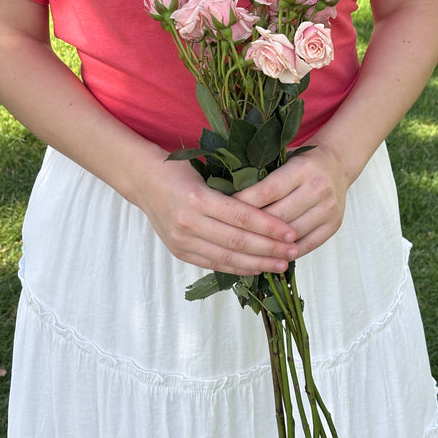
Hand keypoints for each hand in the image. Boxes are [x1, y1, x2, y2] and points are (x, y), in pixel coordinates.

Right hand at [136, 159, 298, 275]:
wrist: (143, 181)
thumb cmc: (179, 170)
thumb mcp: (206, 171)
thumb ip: (233, 190)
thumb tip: (272, 205)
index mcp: (198, 197)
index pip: (241, 217)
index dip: (268, 227)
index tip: (290, 233)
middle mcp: (188, 222)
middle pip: (237, 241)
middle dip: (269, 249)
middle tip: (294, 251)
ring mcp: (182, 240)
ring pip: (227, 257)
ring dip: (257, 263)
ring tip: (282, 265)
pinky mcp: (179, 251)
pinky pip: (214, 264)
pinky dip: (237, 268)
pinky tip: (256, 268)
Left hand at [234, 144, 348, 256]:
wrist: (336, 164)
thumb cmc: (302, 163)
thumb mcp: (283, 159)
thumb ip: (262, 175)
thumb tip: (228, 196)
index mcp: (301, 168)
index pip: (268, 191)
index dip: (244, 204)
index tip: (224, 212)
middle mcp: (318, 188)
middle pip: (279, 215)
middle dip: (253, 227)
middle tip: (230, 234)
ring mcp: (328, 209)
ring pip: (292, 233)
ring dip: (269, 244)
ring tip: (247, 249)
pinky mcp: (334, 225)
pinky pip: (307, 245)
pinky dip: (287, 252)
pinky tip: (270, 255)